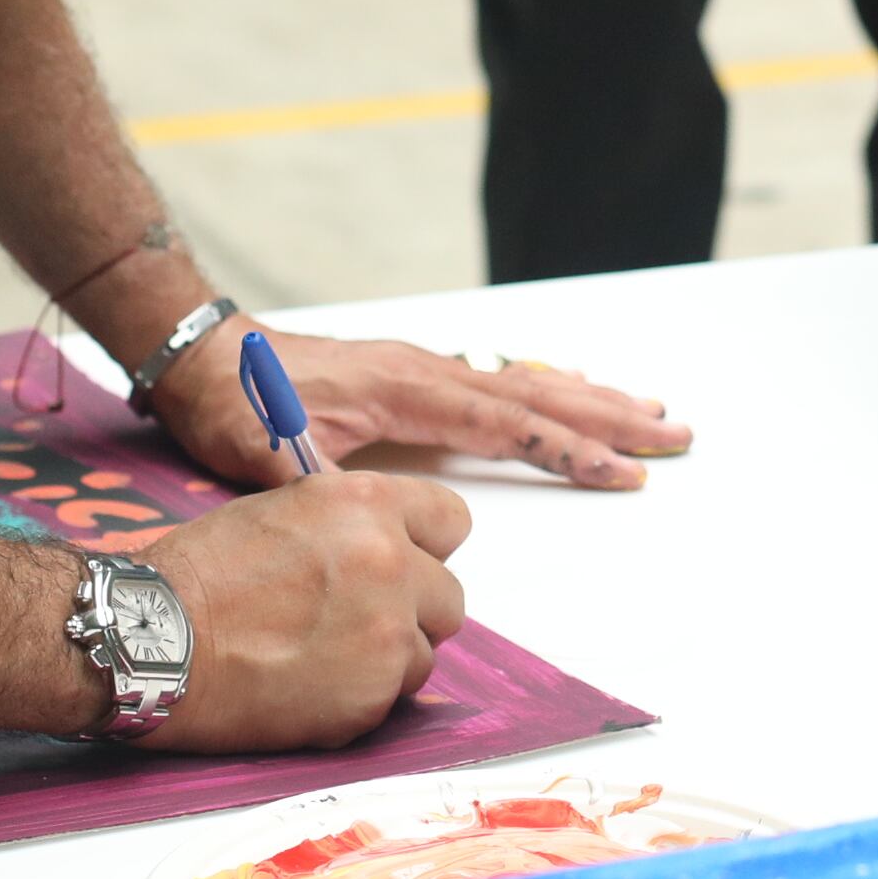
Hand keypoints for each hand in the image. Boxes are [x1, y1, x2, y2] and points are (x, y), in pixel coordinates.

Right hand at [130, 473, 472, 750]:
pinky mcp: (371, 698)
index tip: (403, 561)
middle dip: (410, 609)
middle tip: (351, 618)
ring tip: (317, 655)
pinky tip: (304, 685)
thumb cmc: (202, 574)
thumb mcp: (287, 510)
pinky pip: (390, 700)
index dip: (424, 544)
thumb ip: (354, 525)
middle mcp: (392, 563)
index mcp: (369, 505)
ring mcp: (388, 635)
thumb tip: (393, 545)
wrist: (155, 642)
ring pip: (424, 654)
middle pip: (448, 597)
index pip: (453, 521)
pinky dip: (357, 699)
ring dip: (385, 659)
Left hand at [151, 320, 687, 491]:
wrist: (200, 353)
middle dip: (610, 418)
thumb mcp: (270, 458)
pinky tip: (571, 387)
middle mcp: (427, 369)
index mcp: (408, 390)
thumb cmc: (234, 407)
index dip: (568, 451)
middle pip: (537, 394)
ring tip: (648, 409)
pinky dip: (546, 385)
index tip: (624, 472)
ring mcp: (422, 366)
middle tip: (677, 432)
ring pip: (523, 382)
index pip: (508, 424)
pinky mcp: (411, 372)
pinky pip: (498, 377)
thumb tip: (370, 524)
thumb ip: (327, 487)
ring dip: (588, 398)